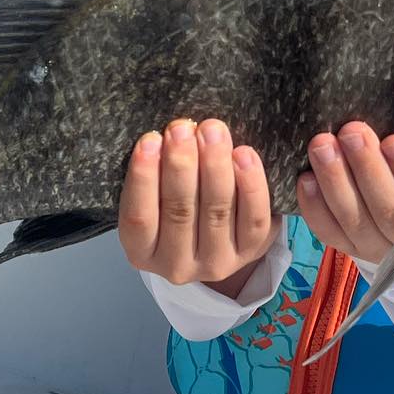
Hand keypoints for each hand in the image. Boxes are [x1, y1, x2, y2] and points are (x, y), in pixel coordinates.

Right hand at [119, 118, 275, 293]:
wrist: (218, 237)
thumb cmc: (177, 205)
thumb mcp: (155, 197)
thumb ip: (158, 173)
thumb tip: (174, 131)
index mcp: (142, 252)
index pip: (139, 218)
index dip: (143, 178)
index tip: (149, 140)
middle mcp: (176, 265)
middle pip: (180, 211)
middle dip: (181, 164)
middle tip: (183, 128)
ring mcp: (216, 263)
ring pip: (217, 210)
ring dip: (215, 165)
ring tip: (212, 131)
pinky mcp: (251, 252)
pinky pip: (254, 218)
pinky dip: (251, 184)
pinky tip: (244, 154)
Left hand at [297, 122, 393, 265]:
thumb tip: (387, 117)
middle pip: (387, 208)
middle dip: (366, 167)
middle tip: (351, 131)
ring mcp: (375, 247)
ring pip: (353, 218)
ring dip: (335, 180)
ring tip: (322, 145)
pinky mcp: (348, 249)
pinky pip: (328, 231)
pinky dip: (315, 206)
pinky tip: (306, 179)